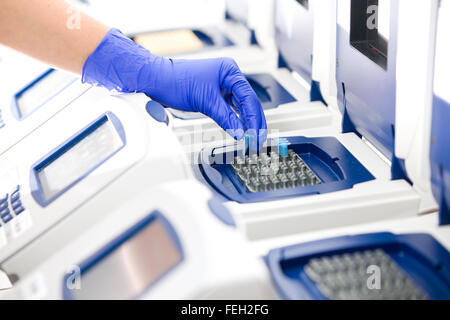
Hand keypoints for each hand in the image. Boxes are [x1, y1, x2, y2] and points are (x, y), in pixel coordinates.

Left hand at [82, 29, 266, 146]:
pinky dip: (234, 120)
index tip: (256, 134)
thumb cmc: (176, 81)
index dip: (254, 118)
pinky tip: (240, 130)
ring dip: (245, 122)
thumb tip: (240, 132)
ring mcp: (221, 86)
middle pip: (248, 102)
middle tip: (257, 140)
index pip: (249, 97)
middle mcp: (228, 77)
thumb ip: (225, 117)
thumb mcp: (205, 101)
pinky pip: (229, 109)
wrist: (156, 80)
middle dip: (253, 122)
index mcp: (230, 71)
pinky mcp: (214, 95)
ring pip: (240, 107)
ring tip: (251, 138)